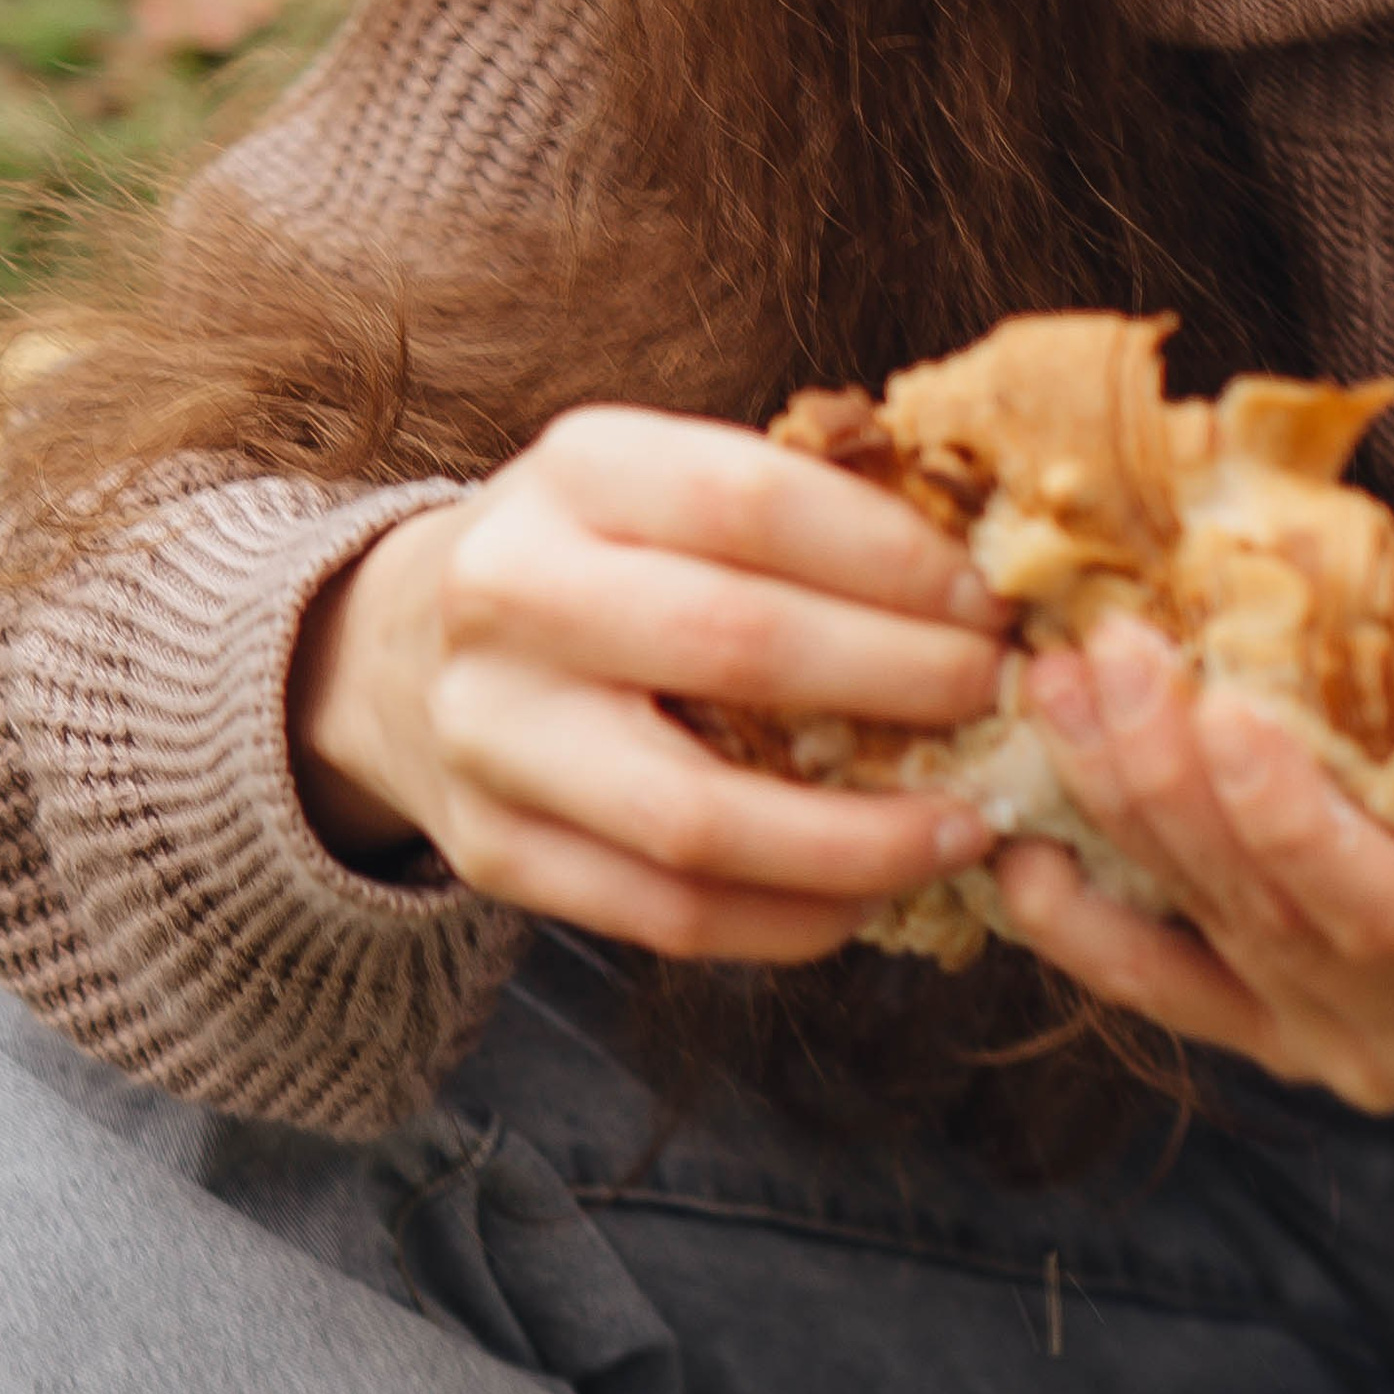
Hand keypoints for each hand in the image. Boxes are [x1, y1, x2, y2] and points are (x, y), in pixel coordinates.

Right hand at [288, 404, 1008, 959]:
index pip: (752, 502)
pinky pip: (666, 912)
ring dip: (861, 840)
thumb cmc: (591, 562)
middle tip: (998, 702)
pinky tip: (867, 897)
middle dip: (899, 682)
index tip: (988, 604)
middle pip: (736, 646)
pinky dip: (789, 919)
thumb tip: (991, 580)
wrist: (396, 653)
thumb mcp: (656, 488)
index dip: (892, 560)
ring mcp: (493, 734)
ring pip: (700, 817)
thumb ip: (791, 514)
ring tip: (961, 830)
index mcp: (574, 473)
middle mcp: (512, 593)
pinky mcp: (493, 851)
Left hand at [991, 618, 1393, 1115]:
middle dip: (1171, 780)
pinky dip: (1079, 922)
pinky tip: (1020, 847)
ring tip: (1059, 697)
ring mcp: (1342, 1056)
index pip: (1389, 908)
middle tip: (1110, 657)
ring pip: (1206, 937)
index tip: (1223, 712)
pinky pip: (1157, 990)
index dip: (1291, 818)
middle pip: (1273, 915)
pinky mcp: (1268, 1046)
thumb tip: (1319, 566)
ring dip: (1117, 810)